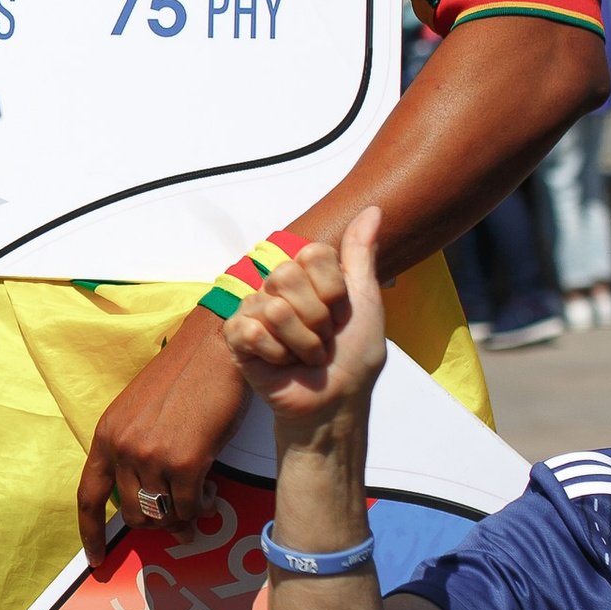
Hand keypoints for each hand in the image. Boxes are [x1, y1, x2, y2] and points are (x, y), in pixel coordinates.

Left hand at [73, 300, 254, 563]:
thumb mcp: (139, 413)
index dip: (90, 533)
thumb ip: (133, 451)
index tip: (95, 559)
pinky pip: (188, 508)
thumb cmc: (181, 380)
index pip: (88, 496)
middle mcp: (122, 448)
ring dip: (180, 517)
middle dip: (155, 523)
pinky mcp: (184, 462)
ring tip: (197, 502)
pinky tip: (210, 495)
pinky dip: (200, 509)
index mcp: (105, 435)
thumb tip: (144, 497)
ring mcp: (151, 456)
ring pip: (160, 514)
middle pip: (131, 514)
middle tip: (176, 516)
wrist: (213, 351)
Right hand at [225, 207, 388, 426]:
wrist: (337, 401)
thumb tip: (373, 208)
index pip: (311, 253)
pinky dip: (278, 355)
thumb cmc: (354, 356)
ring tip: (305, 356)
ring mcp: (253, 311)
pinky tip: (281, 364)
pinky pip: (253, 331)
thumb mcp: (366, 301)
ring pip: (274, 308)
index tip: (341, 313)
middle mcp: (275, 288)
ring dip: (302, 343)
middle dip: (317, 318)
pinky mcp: (237, 338)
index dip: (333, 289)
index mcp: (305, 275)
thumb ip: (361, 254)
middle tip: (323, 338)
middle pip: (287, 276)